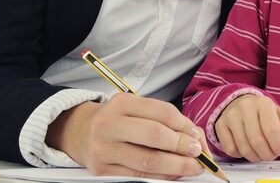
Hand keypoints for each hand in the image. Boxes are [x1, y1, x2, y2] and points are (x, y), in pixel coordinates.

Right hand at [46, 93, 209, 179]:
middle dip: (182, 146)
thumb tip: (194, 137)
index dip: (184, 125)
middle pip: (155, 135)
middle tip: (197, 153)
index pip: (162, 112)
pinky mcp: (103, 171)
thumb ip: (165, 119)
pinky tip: (173, 174)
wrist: (82, 133)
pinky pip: (139, 176)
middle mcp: (110, 124)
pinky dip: (162, 176)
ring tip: (192, 167)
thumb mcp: (137, 109)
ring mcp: (104, 149)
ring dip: (177, 166)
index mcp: (122, 103)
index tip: (196, 135)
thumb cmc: (119, 120)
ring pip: (149, 161)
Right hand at [215, 94, 279, 161]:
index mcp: (263, 103)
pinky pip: (230, 149)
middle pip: (257, 141)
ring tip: (261, 154)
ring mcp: (231, 116)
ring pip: (244, 147)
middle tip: (271, 155)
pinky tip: (246, 148)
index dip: (278, 145)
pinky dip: (240, 155)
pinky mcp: (220, 125)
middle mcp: (245, 107)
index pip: (272, 129)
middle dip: (267, 154)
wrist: (240, 103)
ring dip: (255, 157)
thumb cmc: (263, 112)